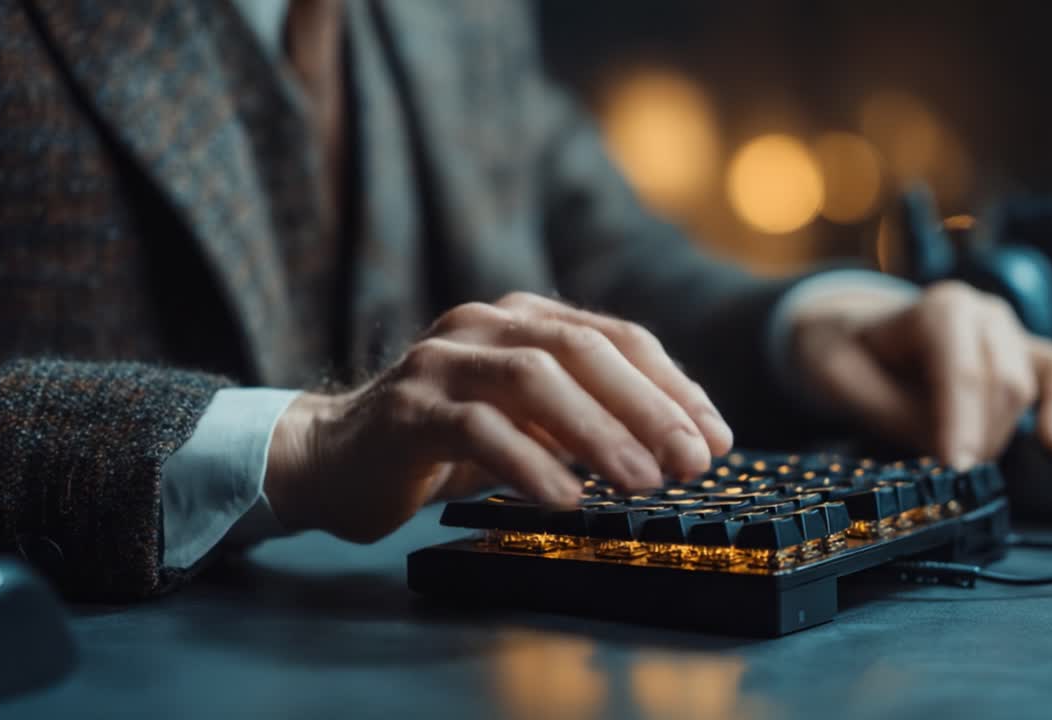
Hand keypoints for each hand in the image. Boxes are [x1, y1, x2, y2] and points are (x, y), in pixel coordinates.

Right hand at [263, 292, 731, 541]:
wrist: (335, 458)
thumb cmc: (445, 443)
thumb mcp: (527, 421)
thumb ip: (585, 416)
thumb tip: (676, 444)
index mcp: (523, 318)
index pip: (615, 338)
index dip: (672, 386)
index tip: (716, 437)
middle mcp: (484, 324)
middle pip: (582, 350)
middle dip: (648, 407)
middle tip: (693, 461)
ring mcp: (442, 361)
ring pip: (533, 379)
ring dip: (598, 432)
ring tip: (644, 482)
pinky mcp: (407, 407)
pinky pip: (478, 428)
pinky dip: (529, 463)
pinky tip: (566, 499)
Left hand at [790, 280, 1051, 468]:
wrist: (850, 335)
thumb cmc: (846, 355)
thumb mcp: (843, 383)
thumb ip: (896, 416)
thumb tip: (945, 457)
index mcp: (938, 310)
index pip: (964, 372)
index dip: (964, 424)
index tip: (956, 469)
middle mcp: (984, 315)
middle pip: (1006, 384)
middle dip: (982, 436)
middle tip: (946, 474)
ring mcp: (1010, 334)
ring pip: (1044, 383)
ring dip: (1019, 432)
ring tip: (991, 467)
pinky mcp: (1025, 358)